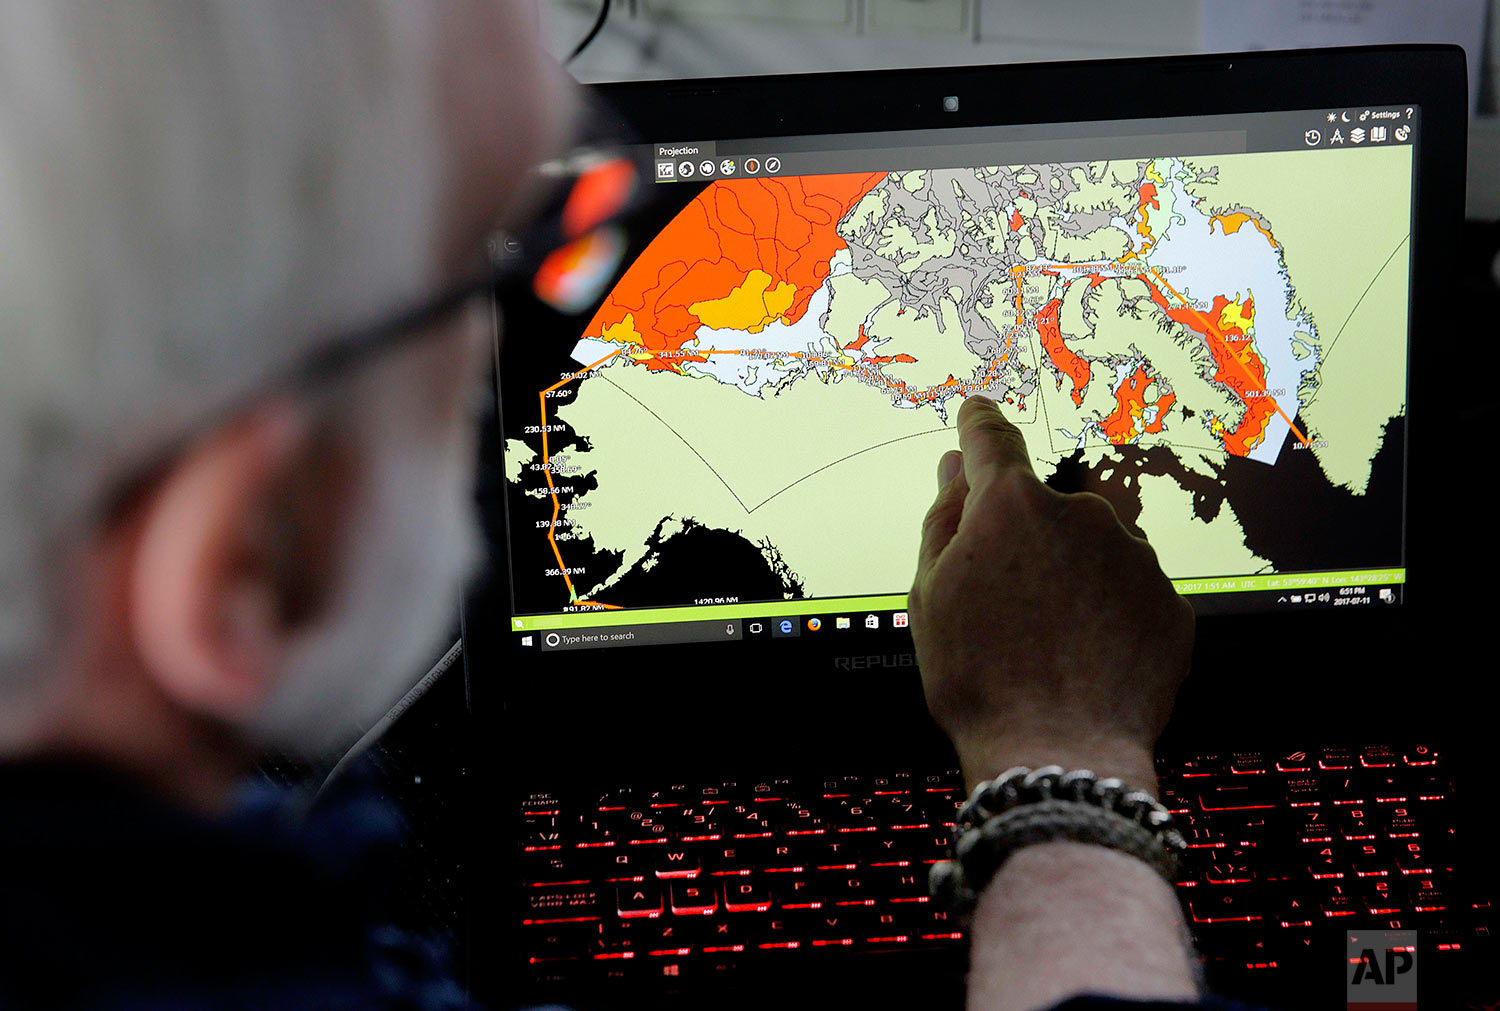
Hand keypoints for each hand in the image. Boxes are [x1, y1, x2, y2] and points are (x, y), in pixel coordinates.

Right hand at [910, 396, 1193, 793]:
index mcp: (1012, 504)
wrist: (1059, 753)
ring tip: (1047, 647)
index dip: (978, 427)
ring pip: (1092, 553)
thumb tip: (953, 470)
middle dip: (1026, 543)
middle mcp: (1083, 514)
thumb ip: (944, 520)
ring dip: (1071, 580)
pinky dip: (1108, 617)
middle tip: (1002, 608)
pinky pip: (1128, 595)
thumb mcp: (930, 595)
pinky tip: (1085, 662)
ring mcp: (1135, 557)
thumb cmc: (978, 677)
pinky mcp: (1171, 603)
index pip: (990, 442)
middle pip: (1046, 511)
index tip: (976, 415)